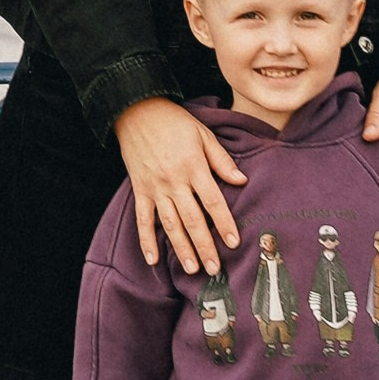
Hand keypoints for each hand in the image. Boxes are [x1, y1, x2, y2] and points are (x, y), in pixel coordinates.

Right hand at [112, 98, 245, 273]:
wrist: (137, 111)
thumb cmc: (174, 122)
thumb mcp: (203, 134)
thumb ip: (221, 159)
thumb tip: (241, 180)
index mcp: (193, 166)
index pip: (212, 200)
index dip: (224, 223)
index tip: (234, 242)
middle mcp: (173, 181)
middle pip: (192, 219)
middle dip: (205, 246)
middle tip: (215, 268)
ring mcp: (155, 188)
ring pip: (170, 224)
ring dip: (181, 248)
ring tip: (192, 268)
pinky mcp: (140, 190)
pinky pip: (142, 219)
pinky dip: (146, 240)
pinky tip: (153, 259)